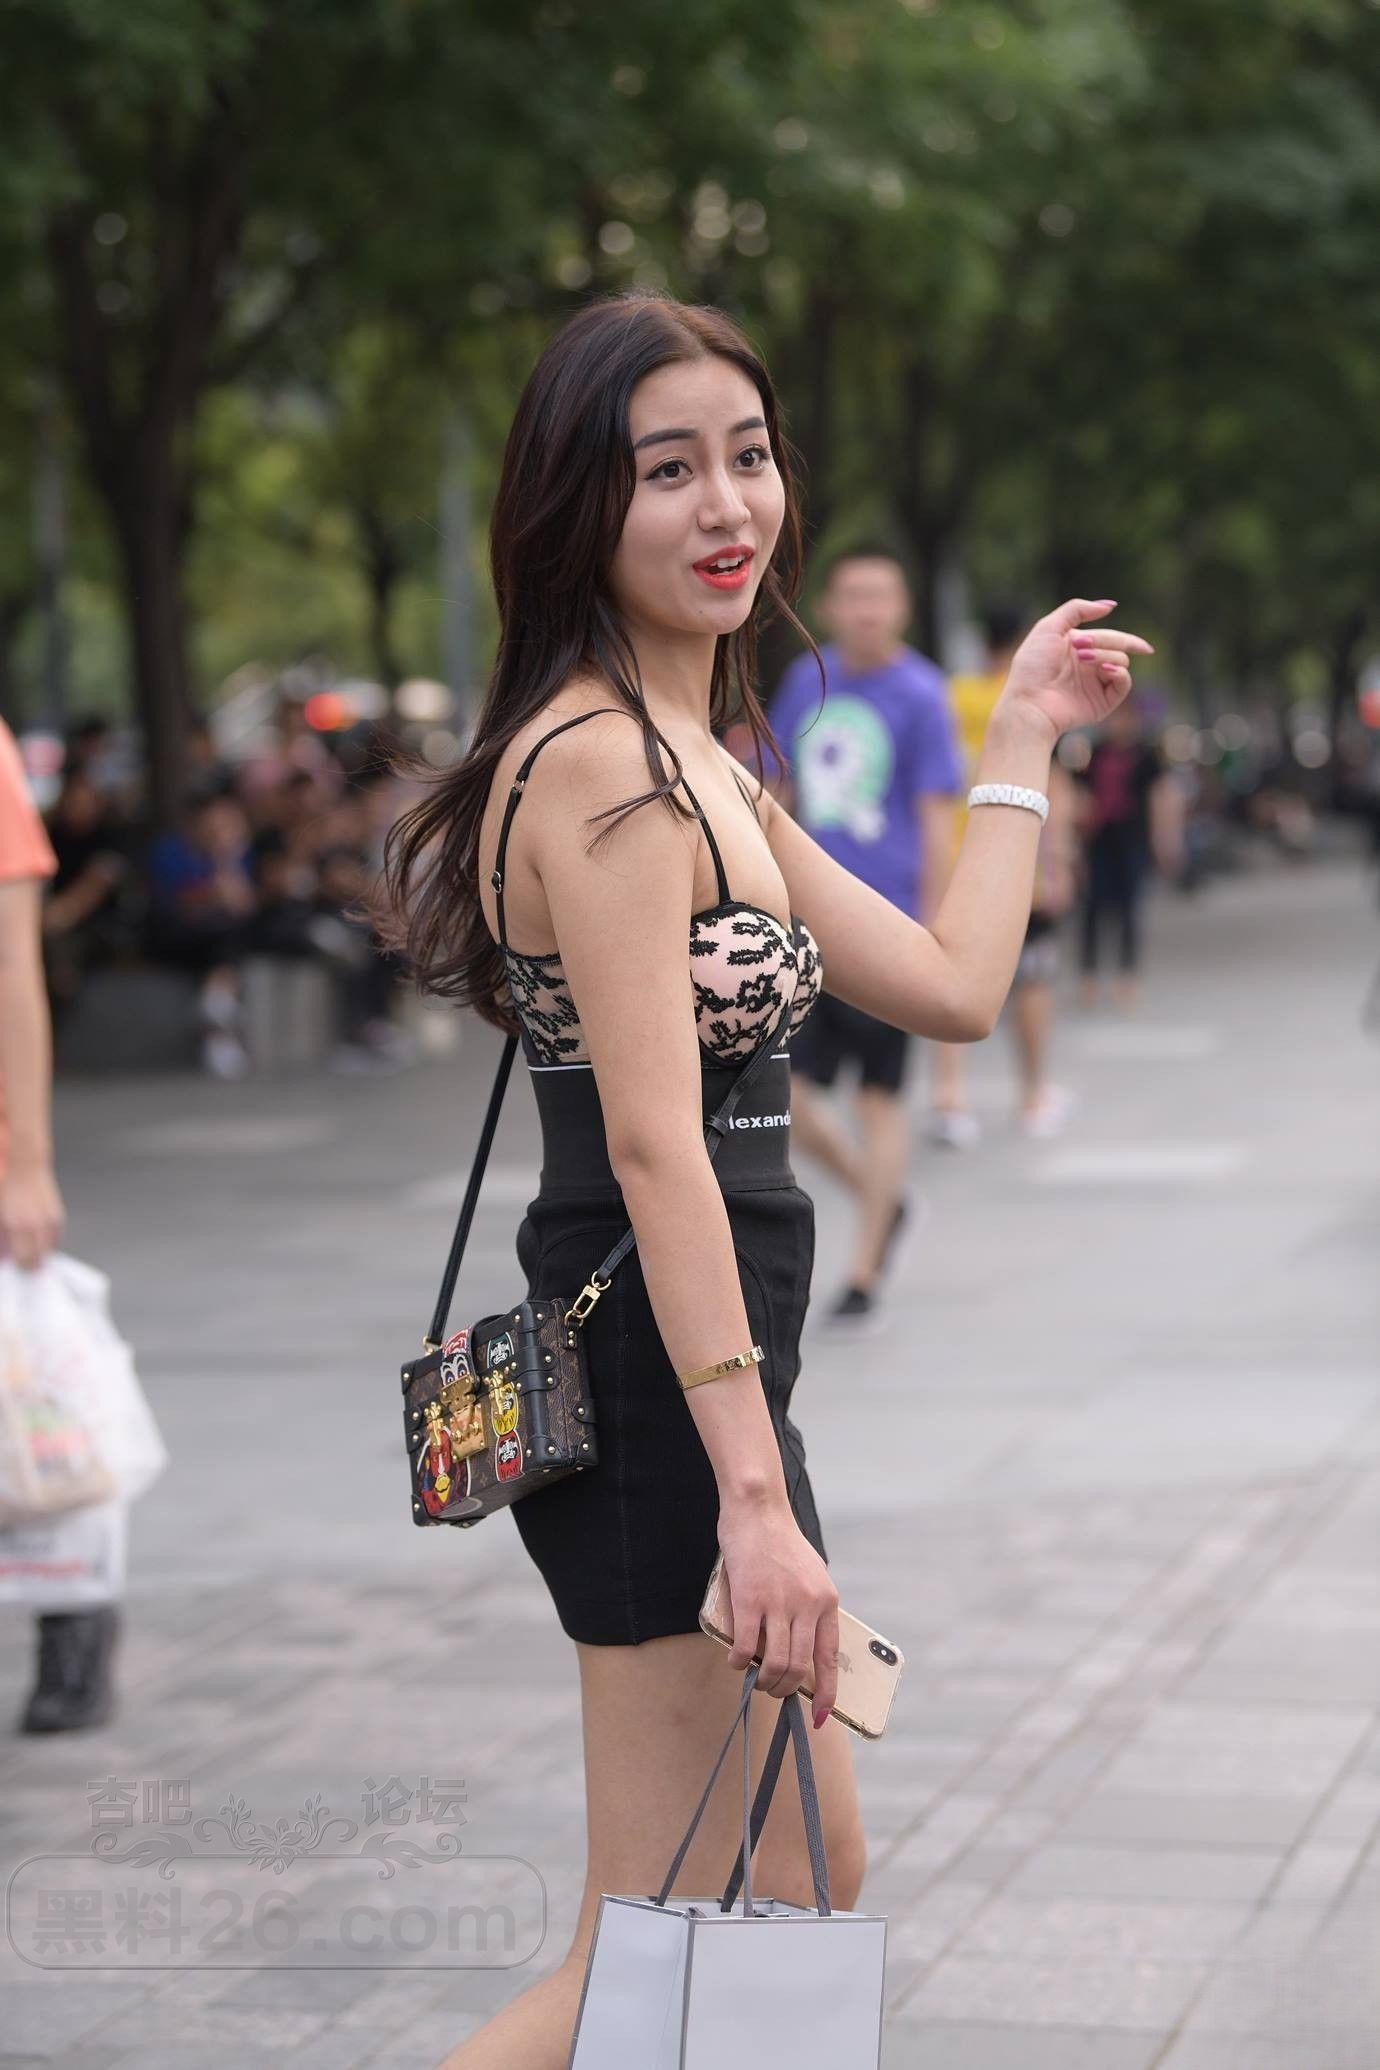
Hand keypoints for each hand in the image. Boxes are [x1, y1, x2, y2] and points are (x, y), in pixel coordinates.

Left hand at [0, 1162, 64, 1269]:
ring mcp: (49, 1220)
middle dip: (31, 1263)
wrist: (24, 1166)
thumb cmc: (7, 1189)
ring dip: (39, 1250)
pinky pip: (55, 1236)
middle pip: (39, 1257)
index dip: (21, 1266)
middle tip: (23, 1262)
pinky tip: (36, 1234)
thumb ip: (3, 1240)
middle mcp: (37, 1225)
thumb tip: (6, 1256)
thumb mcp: (0, 1216)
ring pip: (48, 1248)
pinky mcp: (57, 1215)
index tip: (17, 1267)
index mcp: (18, 1227)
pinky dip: (47, 1239)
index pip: (25, 1259)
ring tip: (29, 1246)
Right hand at [716, 1494, 839, 1724]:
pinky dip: (738, 1661)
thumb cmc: (780, 1541)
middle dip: (785, 1689)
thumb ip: (810, 1608)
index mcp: (826, 1601)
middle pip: (799, 1667)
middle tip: (773, 1690)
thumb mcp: (811, 1574)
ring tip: (754, 1678)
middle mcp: (807, 1604)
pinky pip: (744, 1645)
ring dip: (763, 1680)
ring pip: (774, 1663)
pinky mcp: (748, 1599)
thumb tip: (802, 1647)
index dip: (827, 1693)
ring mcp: (777, 1602)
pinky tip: (734, 1660)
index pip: (829, 1658)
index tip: (821, 1716)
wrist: (757, 1509)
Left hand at [998, 599, 1154, 743]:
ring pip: (1121, 660)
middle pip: (1118, 646)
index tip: (1092, 635)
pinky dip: (1120, 672)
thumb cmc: (1033, 666)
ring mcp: (1097, 684)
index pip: (1110, 637)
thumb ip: (1077, 610)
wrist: (1029, 702)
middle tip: (1081, 647)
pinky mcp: (1103, 702)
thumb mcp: (1048, 627)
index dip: (1113, 632)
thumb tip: (1110, 605)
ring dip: (1104, 655)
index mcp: (1078, 648)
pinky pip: (1124, 683)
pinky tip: (1105, 669)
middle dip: (1103, 641)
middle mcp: (1089, 665)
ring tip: (1083, 659)